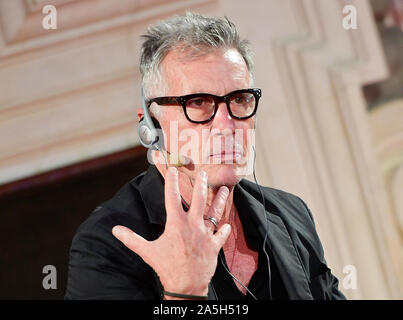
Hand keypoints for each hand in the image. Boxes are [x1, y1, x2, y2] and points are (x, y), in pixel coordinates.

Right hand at [112, 167, 230, 296]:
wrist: (186, 286)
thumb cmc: (166, 267)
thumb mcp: (147, 251)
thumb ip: (131, 239)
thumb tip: (115, 230)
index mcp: (176, 224)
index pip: (172, 197)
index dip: (172, 181)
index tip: (173, 169)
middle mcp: (193, 225)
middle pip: (199, 199)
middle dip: (202, 184)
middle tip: (205, 173)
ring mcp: (205, 235)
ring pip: (215, 213)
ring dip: (220, 200)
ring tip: (224, 190)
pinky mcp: (214, 246)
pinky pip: (221, 235)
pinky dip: (224, 229)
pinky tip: (226, 224)